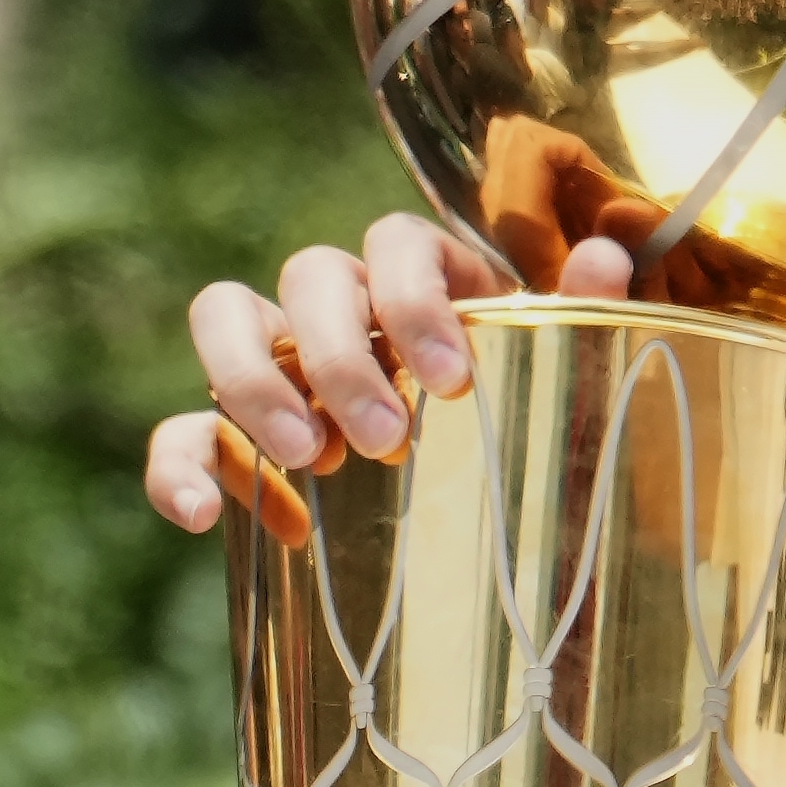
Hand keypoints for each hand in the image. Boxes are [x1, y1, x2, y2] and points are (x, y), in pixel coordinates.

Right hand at [143, 210, 634, 535]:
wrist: (499, 544)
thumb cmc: (536, 439)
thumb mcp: (569, 391)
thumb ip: (582, 324)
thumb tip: (608, 257)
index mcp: (426, 283)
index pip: (397, 242)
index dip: (414, 299)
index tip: (449, 383)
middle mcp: (346, 309)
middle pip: (310, 274)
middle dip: (341, 355)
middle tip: (386, 442)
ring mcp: (280, 365)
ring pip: (224, 316)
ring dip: (256, 382)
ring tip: (309, 462)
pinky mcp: (234, 438)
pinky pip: (181, 430)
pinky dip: (177, 462)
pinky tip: (203, 515)